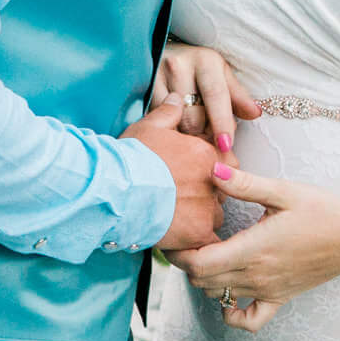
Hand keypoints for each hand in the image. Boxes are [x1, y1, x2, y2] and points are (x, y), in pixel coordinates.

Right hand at [120, 101, 221, 251]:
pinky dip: (197, 241)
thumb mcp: (149, 127)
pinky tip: (184, 241)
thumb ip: (168, 112)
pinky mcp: (199, 232)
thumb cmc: (130, 158)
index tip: (192, 176)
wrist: (116, 190)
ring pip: (215, 216)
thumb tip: (177, 99)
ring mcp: (208, 207)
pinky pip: (208, 241)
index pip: (224, 162)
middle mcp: (213, 180)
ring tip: (177, 218)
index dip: (210, 170)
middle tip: (183, 198)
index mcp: (205, 153)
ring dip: (202, 218)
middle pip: (222, 190)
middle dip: (207, 194)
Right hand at [151, 43, 260, 152]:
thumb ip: (238, 96)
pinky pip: (158, 120)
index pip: (216, 96)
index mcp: (206, 61)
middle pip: (195, 116)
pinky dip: (169, 130)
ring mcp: (159, 76)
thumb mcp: (221, 76)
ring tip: (192, 132)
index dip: (222, 123)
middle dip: (205, 135)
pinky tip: (174, 127)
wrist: (165, 51)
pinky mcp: (144, 88)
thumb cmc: (199, 68)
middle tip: (209, 140)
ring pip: (176, 121)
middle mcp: (181, 65)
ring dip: (187, 135)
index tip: (226, 145)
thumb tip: (255, 113)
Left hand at [175, 165, 339, 329]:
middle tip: (187, 239)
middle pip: (202, 281)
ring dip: (205, 279)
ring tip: (207, 254)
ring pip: (218, 295)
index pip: (198, 263)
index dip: (179, 253)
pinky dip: (232, 313)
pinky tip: (229, 295)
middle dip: (186, 262)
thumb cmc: (321, 210)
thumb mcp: (283, 191)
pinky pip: (250, 321)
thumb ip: (245, 184)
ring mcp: (268, 291)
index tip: (176, 235)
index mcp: (253, 249)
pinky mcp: (280, 298)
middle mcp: (256, 275)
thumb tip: (214, 171)